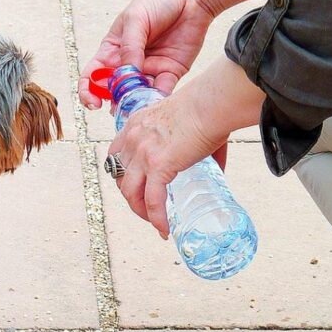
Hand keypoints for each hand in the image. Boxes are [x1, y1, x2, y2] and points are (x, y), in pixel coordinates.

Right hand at [79, 0, 215, 108]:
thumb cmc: (157, 0)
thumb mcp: (136, 19)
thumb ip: (129, 48)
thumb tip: (126, 75)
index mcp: (112, 50)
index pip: (93, 76)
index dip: (88, 92)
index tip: (93, 103)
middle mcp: (128, 64)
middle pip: (114, 91)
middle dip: (114, 102)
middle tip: (119, 106)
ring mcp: (149, 70)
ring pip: (137, 95)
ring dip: (135, 103)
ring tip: (138, 104)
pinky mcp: (170, 73)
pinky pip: (161, 92)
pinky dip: (156, 100)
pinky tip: (154, 101)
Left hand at [108, 57, 265, 237]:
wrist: (211, 103)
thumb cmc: (207, 108)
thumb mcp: (184, 122)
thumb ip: (191, 145)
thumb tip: (215, 170)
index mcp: (135, 125)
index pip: (116, 156)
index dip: (122, 175)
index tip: (135, 186)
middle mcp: (132, 139)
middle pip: (120, 178)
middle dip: (131, 197)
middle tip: (148, 208)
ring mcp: (142, 154)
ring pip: (131, 194)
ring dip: (140, 211)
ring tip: (155, 222)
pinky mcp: (158, 165)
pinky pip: (153, 201)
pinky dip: (157, 218)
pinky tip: (164, 228)